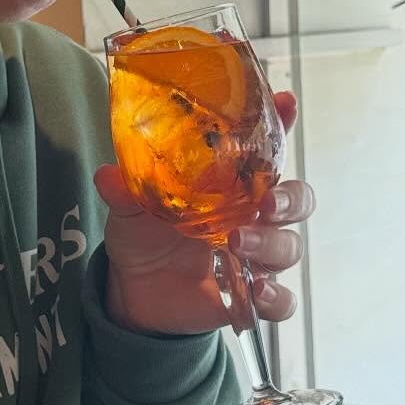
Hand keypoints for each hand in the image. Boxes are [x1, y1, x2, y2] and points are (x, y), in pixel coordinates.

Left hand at [96, 91, 314, 335]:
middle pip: (295, 200)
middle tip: (267, 201)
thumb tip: (108, 175)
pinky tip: (256, 293)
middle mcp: (252, 216)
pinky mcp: (251, 295)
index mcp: (231, 185)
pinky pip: (282, 300)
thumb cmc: (143, 235)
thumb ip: (125, 191)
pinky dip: (275, 298)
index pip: (267, 149)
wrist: (135, 290)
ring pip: (289, 246)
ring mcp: (255, 255)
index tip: (287, 103)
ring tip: (237, 243)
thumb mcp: (130, 209)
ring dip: (270, 244)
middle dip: (290, 198)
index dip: (282, 124)